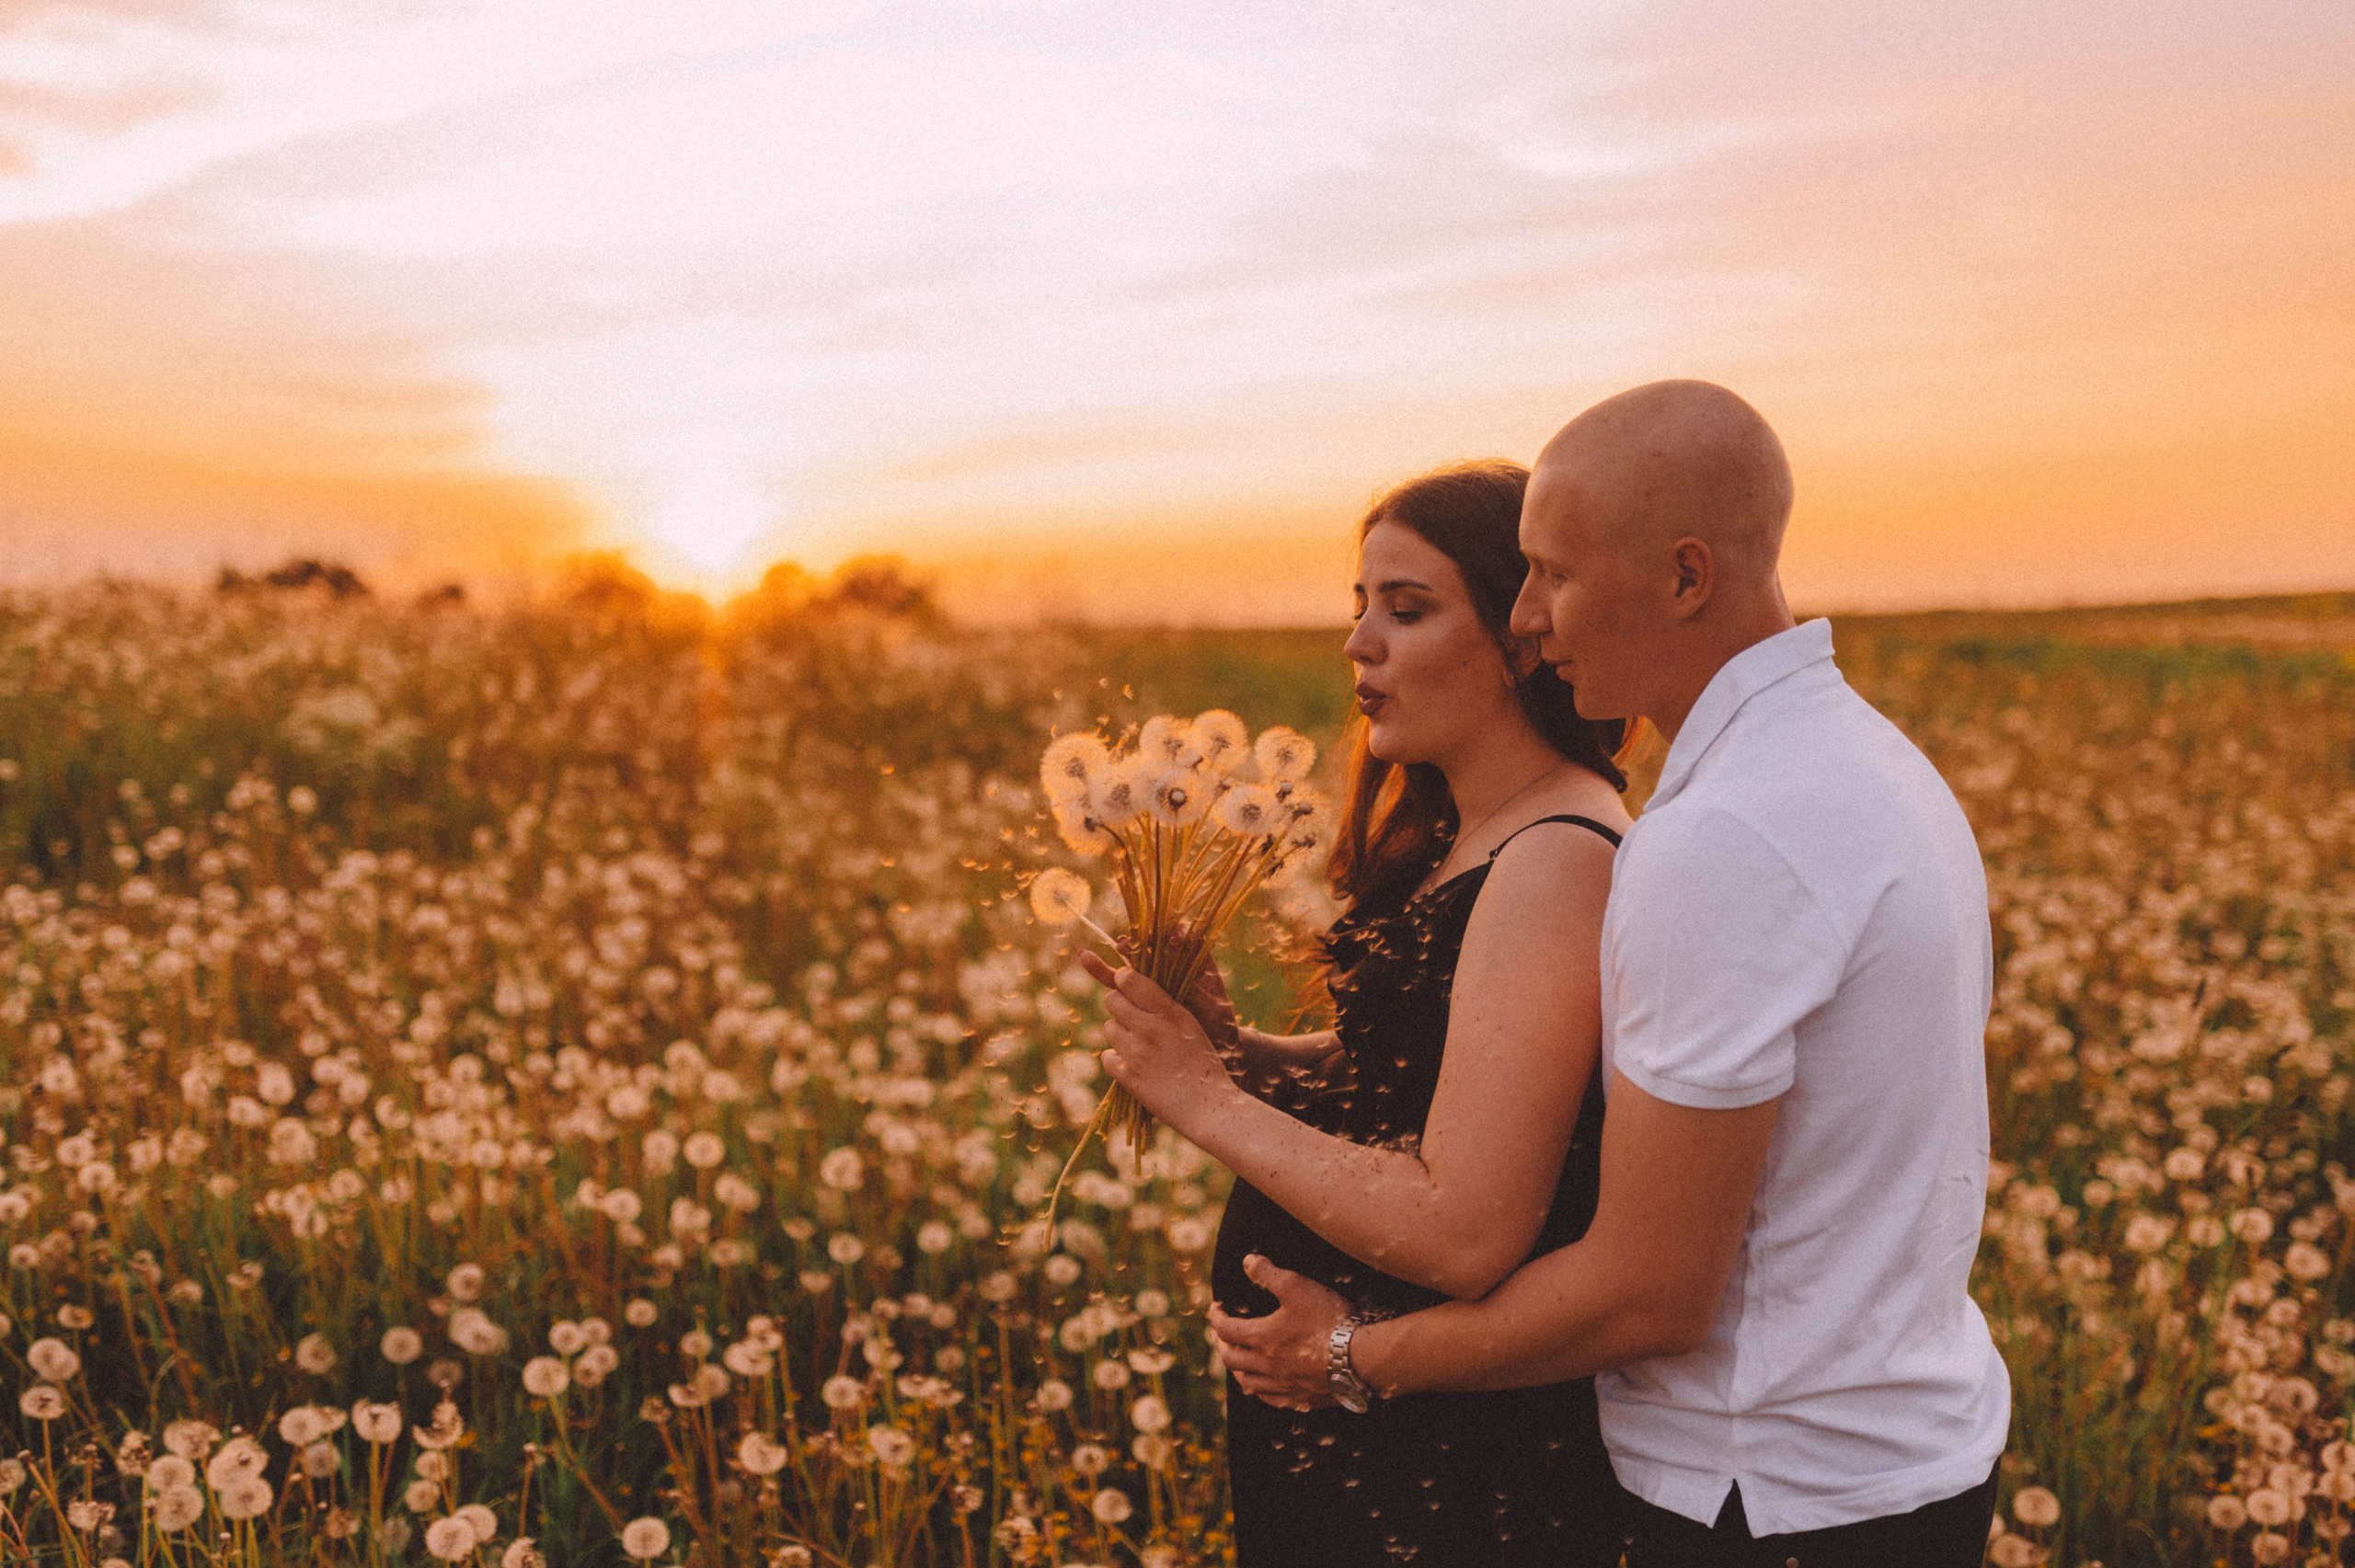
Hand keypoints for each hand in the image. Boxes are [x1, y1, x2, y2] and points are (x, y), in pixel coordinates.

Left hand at [1080, 950, 1237, 1126]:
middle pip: (1111, 1000)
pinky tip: (1135, 1067)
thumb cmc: (1203, 1064)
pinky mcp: (1127, 1076)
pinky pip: (1106, 1056)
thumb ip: (1164, 1006)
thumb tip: (1133, 985)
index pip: (1129, 979)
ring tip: (1141, 1048)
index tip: (1128, 987)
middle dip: (1119, 1007)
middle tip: (1133, 1020)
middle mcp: (1151, 1028)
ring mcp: (1137, 1052)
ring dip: (1120, 1036)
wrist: (1210, 1108)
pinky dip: (1117, 1062)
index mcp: (1171, 1012)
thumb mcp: (1190, 1025)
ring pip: (1109, 1028)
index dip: (1124, 981)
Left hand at [1207, 1254, 1349, 1411]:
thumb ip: (1269, 1273)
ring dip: (1238, 1370)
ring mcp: (1283, 1385)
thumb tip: (1247, 1261)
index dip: (1216, 1317)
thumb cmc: (1328, 1320)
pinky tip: (1265, 1387)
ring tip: (1239, 1360)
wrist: (1360, 1358)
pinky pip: (1271, 1400)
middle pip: (1231, 1359)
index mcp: (1261, 1338)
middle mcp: (1267, 1365)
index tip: (1216, 1308)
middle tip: (1223, 1335)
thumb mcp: (1297, 1286)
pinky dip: (1262, 1391)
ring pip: (1248, 1383)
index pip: (1226, 1329)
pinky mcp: (1301, 1398)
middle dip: (1222, 1344)